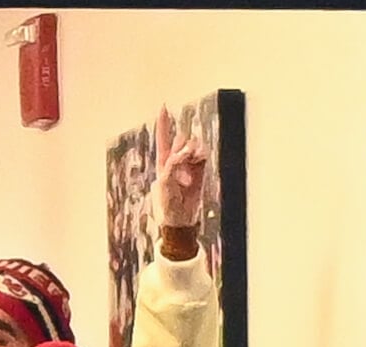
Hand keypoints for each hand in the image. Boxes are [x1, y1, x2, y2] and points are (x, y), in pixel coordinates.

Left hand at [152, 106, 206, 227]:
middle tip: (183, 160)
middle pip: (180, 140)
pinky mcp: (201, 171)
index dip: (164, 124)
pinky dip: (201, 155)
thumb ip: (173, 163)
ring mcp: (189, 166)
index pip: (163, 139)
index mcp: (162, 163)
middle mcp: (176, 162)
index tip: (164, 107)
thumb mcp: (164, 182)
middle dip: (181, 146)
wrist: (181, 220)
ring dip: (192, 151)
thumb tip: (186, 150)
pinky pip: (203, 155)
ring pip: (193, 146)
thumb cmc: (166, 205)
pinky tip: (199, 159)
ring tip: (190, 165)